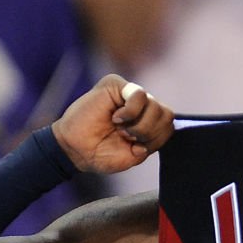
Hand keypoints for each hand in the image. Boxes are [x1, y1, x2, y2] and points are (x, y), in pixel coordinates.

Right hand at [52, 74, 174, 173]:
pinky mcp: (116, 85)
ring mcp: (130, 93)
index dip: (157, 139)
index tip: (136, 147)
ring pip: (155, 105)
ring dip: (140, 125)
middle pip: (166, 115)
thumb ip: (150, 144)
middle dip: (149, 133)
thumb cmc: (101, 153)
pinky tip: (116, 118)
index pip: (168, 125)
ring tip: (121, 129)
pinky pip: (138, 94)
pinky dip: (131, 112)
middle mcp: (142, 105)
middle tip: (128, 138)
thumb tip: (161, 127)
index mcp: (148, 121)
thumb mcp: (132, 157)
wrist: (74, 150)